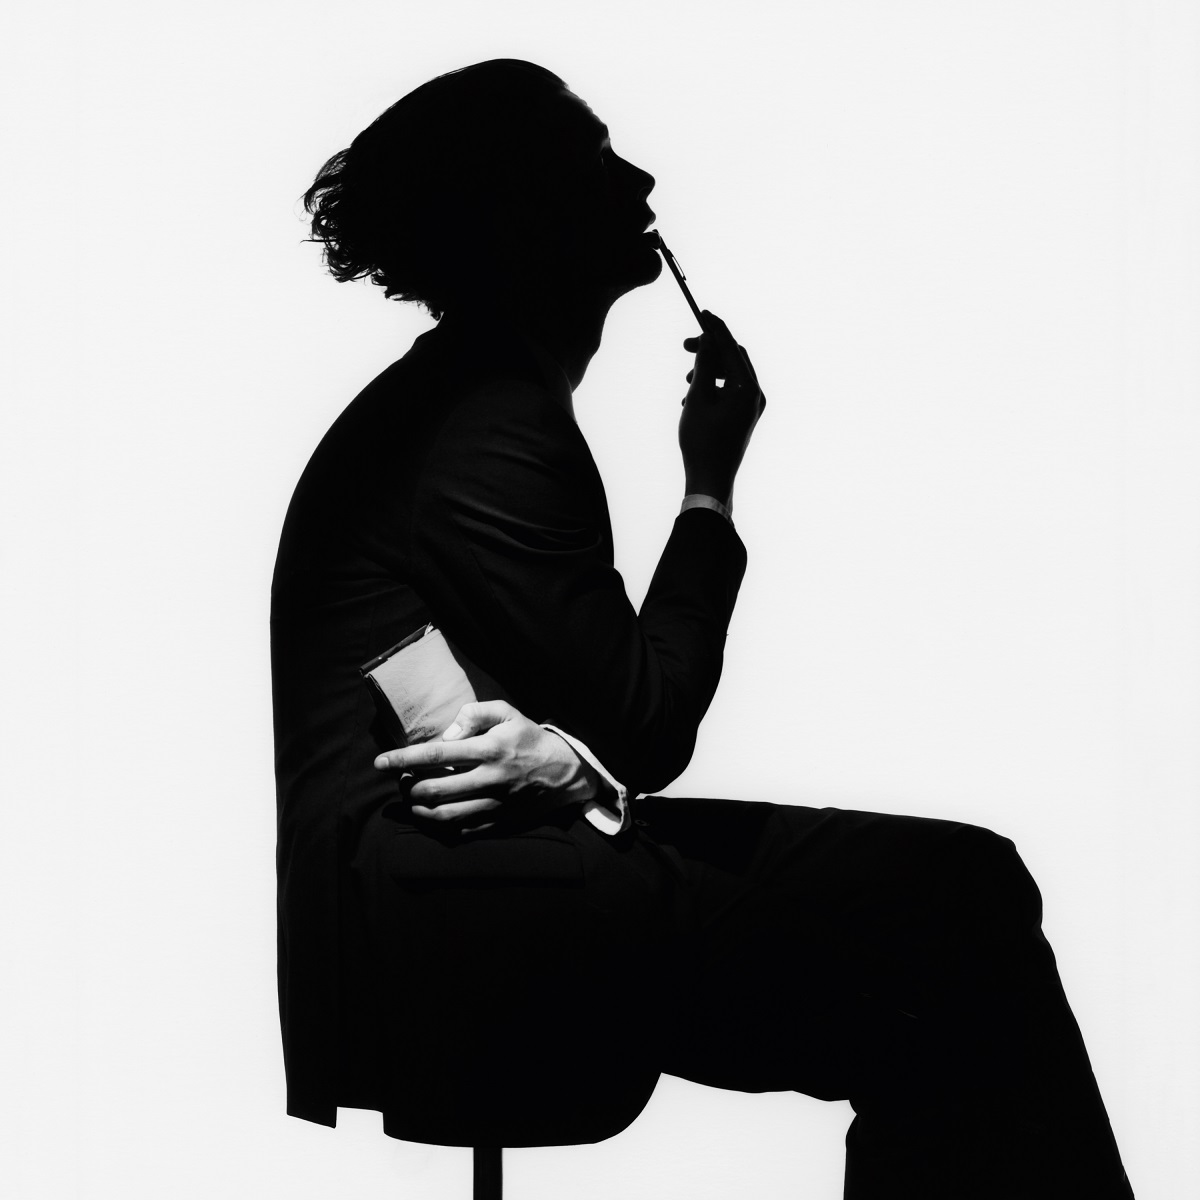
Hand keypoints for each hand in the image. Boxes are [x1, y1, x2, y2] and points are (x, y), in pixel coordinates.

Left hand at [373, 700, 598, 832]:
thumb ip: (474, 714)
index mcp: (489, 749)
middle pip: (434, 789)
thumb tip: (446, 733)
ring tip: (413, 800)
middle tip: (403, 782)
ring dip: (420, 810)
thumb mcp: (508, 713)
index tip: (380, 763)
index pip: (435, 754)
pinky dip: (441, 826)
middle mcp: (489, 779)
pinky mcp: (499, 822)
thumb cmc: (529, 738)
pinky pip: (462, 831)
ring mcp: (494, 804)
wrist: (565, 773)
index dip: (403, 759)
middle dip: (408, 787)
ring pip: (444, 815)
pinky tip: (434, 815)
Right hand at [678, 310, 765, 505]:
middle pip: (734, 358)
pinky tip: (692, 400)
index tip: (702, 313)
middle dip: (711, 350)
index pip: (732, 347)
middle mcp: (756, 395)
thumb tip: (710, 338)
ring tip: (686, 383)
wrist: (711, 479)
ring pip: (731, 375)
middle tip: (686, 346)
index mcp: (748, 388)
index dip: (716, 328)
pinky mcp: (745, 417)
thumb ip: (704, 364)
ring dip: (708, 371)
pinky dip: (713, 387)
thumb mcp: (698, 397)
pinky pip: (731, 391)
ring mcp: (753, 407)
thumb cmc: (702, 441)